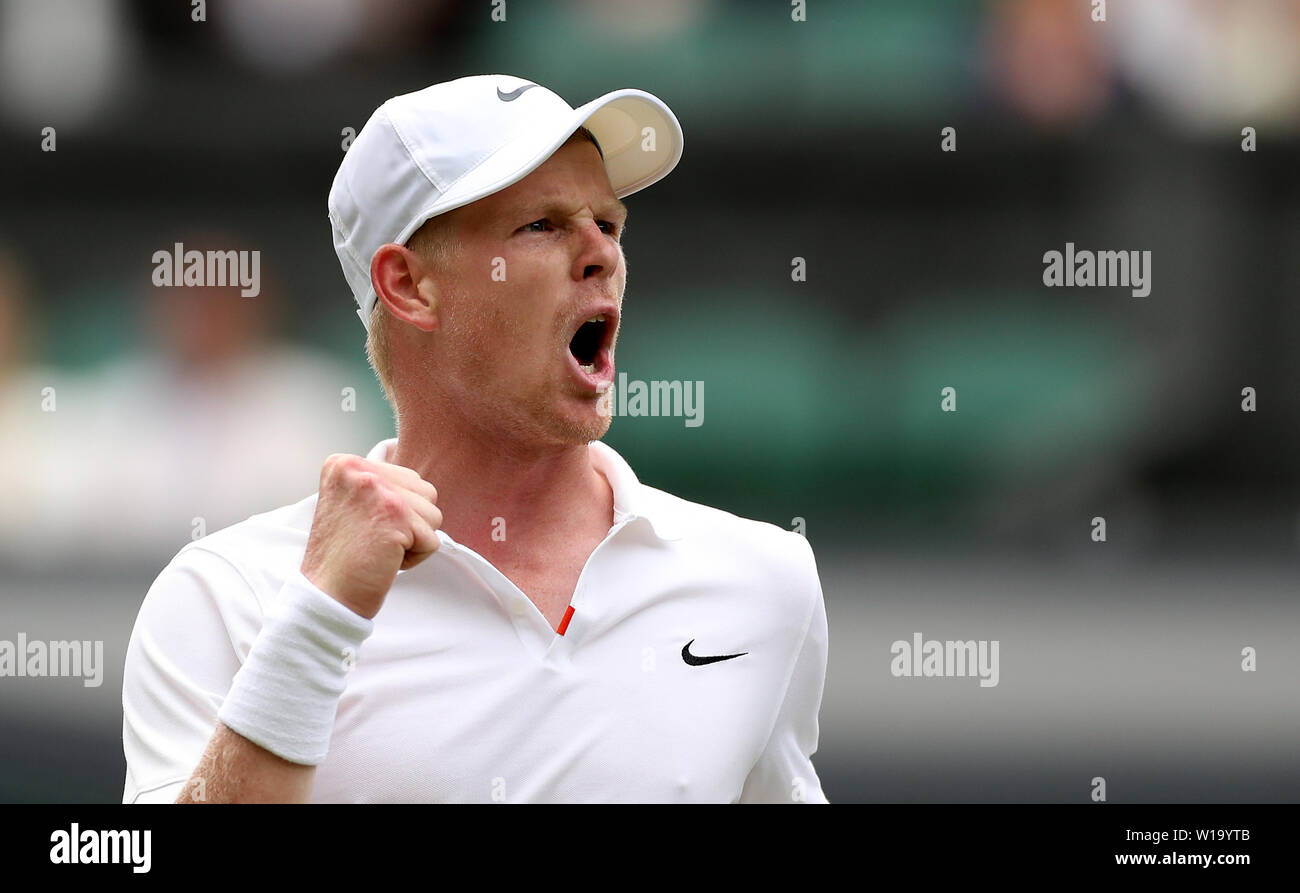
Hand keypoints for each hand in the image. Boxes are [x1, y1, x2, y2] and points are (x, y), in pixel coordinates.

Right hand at [299, 453, 441, 618]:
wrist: (324, 595)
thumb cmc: (343, 556)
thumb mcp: (352, 503)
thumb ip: (381, 485)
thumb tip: (420, 484)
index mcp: (344, 463)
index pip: (408, 478)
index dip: (397, 512)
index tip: (363, 528)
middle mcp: (358, 469)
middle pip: (425, 492)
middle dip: (410, 523)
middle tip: (372, 540)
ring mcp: (377, 490)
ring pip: (433, 514)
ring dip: (413, 540)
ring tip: (377, 549)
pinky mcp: (395, 516)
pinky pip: (433, 540)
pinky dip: (415, 558)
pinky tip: (383, 561)